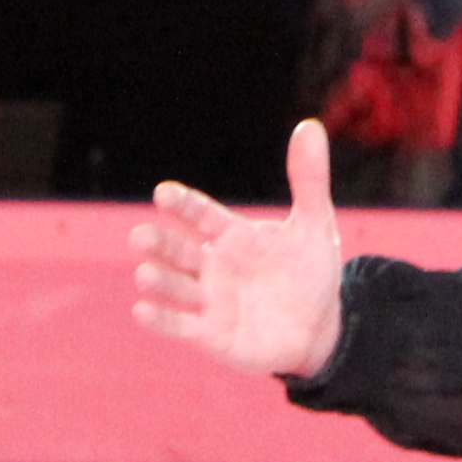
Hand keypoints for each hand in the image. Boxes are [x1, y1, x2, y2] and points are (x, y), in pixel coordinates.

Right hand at [134, 118, 345, 378]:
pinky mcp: (211, 335)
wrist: (321, 328)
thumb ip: (308, 179)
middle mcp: (212, 265)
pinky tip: (142, 310)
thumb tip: (310, 126)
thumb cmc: (310, 273)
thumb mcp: (315, 225)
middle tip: (139, 237)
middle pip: (178, 251)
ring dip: (159, 281)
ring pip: (176, 287)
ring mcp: (209, 301)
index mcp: (231, 235)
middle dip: (159, 245)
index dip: (183, 205)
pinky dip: (162, 320)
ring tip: (144, 274)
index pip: (200, 214)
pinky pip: (181, 326)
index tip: (163, 193)